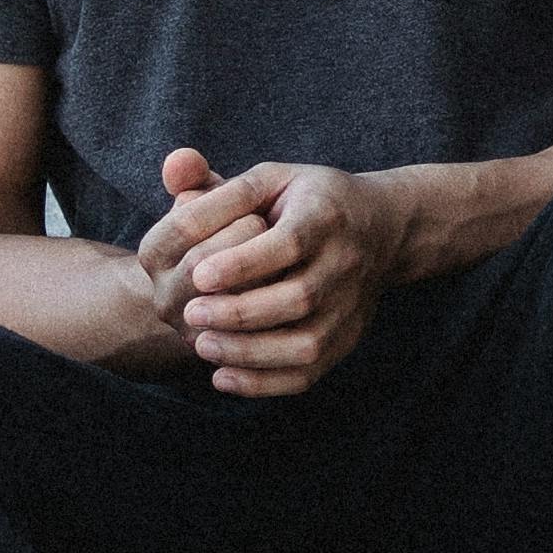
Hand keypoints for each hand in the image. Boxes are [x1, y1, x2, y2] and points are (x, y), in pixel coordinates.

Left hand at [136, 149, 399, 395]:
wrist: (381, 229)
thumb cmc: (306, 201)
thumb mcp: (270, 178)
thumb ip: (217, 183)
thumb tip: (172, 168)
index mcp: (326, 216)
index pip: (290, 243)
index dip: (244, 262)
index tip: (199, 274)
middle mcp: (346, 264)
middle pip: (298, 299)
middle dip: (240, 312)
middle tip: (190, 312)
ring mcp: (350, 307)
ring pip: (306, 343)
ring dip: (249, 351)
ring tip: (202, 344)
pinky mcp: (346, 339)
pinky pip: (308, 373)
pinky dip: (264, 383)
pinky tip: (222, 376)